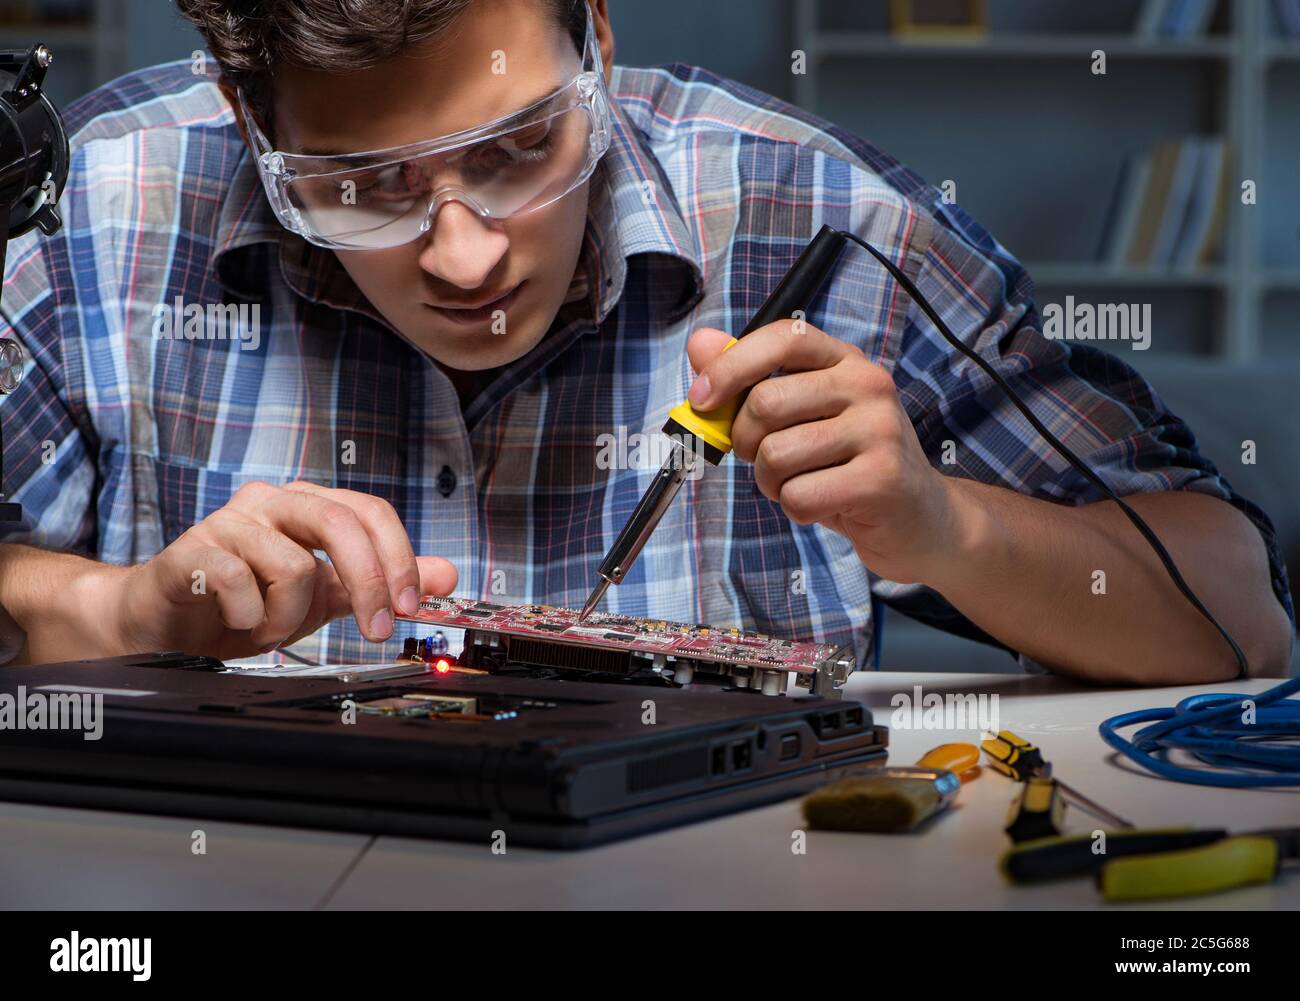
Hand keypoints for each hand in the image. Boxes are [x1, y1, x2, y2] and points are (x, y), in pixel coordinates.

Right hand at [101, 481, 457, 659]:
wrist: (167, 621)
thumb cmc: (247, 601)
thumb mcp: (327, 595)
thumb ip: (381, 581)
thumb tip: (446, 574)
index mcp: (309, 504)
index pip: (371, 512)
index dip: (399, 559)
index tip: (409, 607)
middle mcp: (272, 502)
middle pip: (339, 521)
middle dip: (368, 582)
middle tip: (375, 630)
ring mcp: (229, 522)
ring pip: (293, 567)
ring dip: (291, 617)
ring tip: (269, 626)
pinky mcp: (192, 551)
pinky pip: (241, 585)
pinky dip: (249, 619)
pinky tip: (236, 621)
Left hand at [686, 321, 959, 584]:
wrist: (921, 518)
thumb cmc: (849, 463)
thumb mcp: (803, 415)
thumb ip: (750, 379)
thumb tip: (701, 343)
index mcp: (845, 360)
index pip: (781, 339)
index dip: (730, 366)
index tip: (701, 399)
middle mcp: (868, 385)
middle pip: (766, 403)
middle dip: (744, 442)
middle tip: (765, 460)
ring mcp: (880, 431)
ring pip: (776, 455)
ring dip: (771, 482)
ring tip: (801, 484)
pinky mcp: (881, 479)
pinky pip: (799, 495)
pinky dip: (796, 510)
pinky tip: (823, 505)